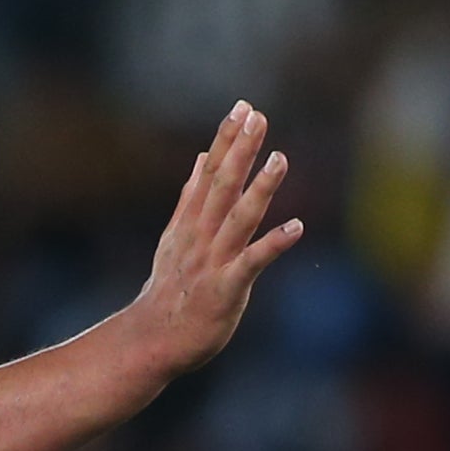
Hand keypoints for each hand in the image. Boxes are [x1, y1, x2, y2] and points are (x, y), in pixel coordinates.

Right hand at [129, 102, 301, 377]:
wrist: (152, 342)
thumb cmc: (170, 293)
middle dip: (240, 151)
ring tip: (280, 159)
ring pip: (238, 219)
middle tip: (257, 117)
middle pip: (222, 187)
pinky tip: (296, 227)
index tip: (242, 107)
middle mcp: (200, 238)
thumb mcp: (175, 238)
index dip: (225, 141)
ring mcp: (212, 263)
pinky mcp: (225, 290)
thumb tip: (200, 158)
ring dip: (259, 189)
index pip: (208, 174)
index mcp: (191, 224)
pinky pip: (251, 264)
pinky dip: (273, 245)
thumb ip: (191, 197)